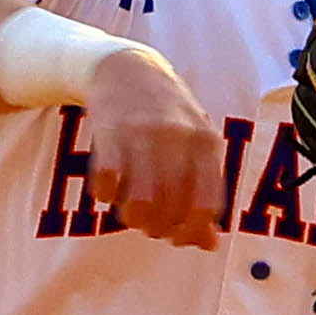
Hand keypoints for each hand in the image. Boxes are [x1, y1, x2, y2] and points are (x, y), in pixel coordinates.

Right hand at [85, 45, 222, 247]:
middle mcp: (178, 138)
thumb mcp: (197, 148)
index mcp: (206, 144)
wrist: (128, 69)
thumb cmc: (169, 120)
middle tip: (150, 222)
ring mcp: (143, 134)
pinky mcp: (109, 133)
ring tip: (131, 211)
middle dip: (158, 228)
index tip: (176, 236)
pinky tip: (109, 187)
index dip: (190, 233)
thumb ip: (205, 194)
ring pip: (140, 204)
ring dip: (134, 218)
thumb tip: (209, 245)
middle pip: (171, 211)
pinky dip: (105, 195)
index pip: (205, 208)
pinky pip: (105, 184)